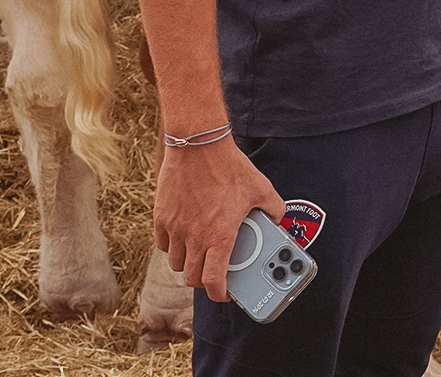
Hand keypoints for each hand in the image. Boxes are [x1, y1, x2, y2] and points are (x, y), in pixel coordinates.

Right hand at [155, 137, 284, 302]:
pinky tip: (185, 237)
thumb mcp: (262, 188)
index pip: (213, 281)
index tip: (225, 293)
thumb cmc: (230, 168)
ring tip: (201, 254)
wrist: (199, 146)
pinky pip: (163, 244)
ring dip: (188, 264)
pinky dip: (173, 247)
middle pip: (191, 278)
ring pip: (176, 263)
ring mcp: (175, 229)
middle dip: (203, 281)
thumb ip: (274, 208)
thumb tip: (280, 218)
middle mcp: (194, 238)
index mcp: (219, 236)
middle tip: (213, 274)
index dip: (219, 294)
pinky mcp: (161, 218)